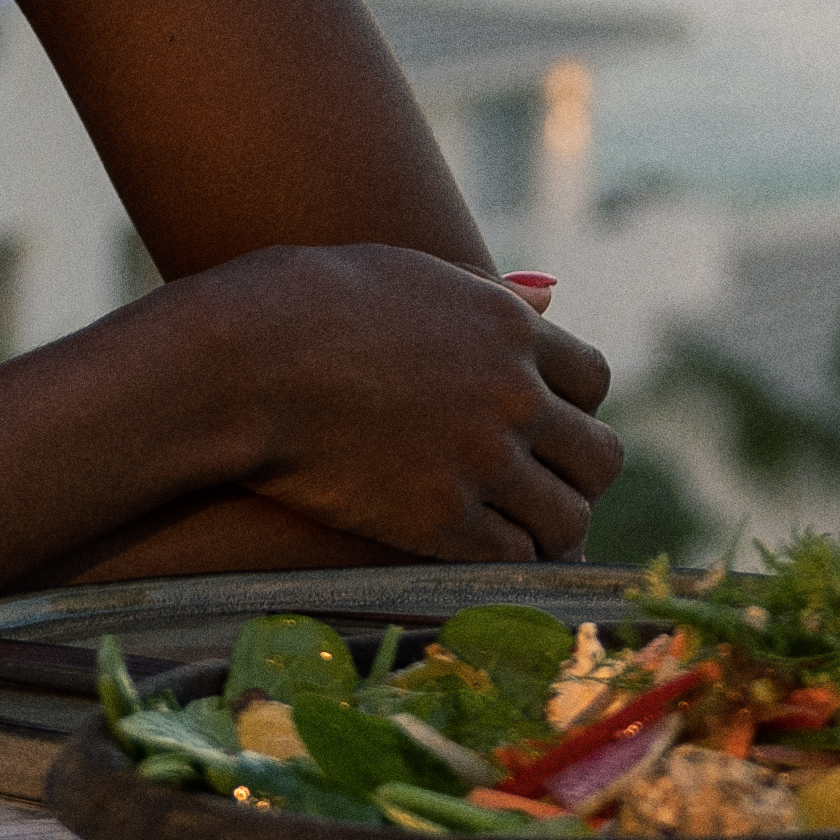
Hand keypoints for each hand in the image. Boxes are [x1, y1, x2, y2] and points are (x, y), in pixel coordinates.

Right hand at [169, 249, 618, 566]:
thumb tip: (547, 297)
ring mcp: (483, 462)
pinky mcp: (441, 521)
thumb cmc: (298, 305)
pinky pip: (512, 558)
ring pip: (568, 519)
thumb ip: (482, 294)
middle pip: (599, 456)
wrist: (239, 363)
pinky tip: (481, 559)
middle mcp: (514, 396)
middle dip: (574, 475)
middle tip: (543, 489)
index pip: (593, 381)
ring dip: (549, 529)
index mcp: (509, 329)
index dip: (572, 408)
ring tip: (521, 535)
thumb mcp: (405, 275)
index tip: (545, 427)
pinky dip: (507, 564)